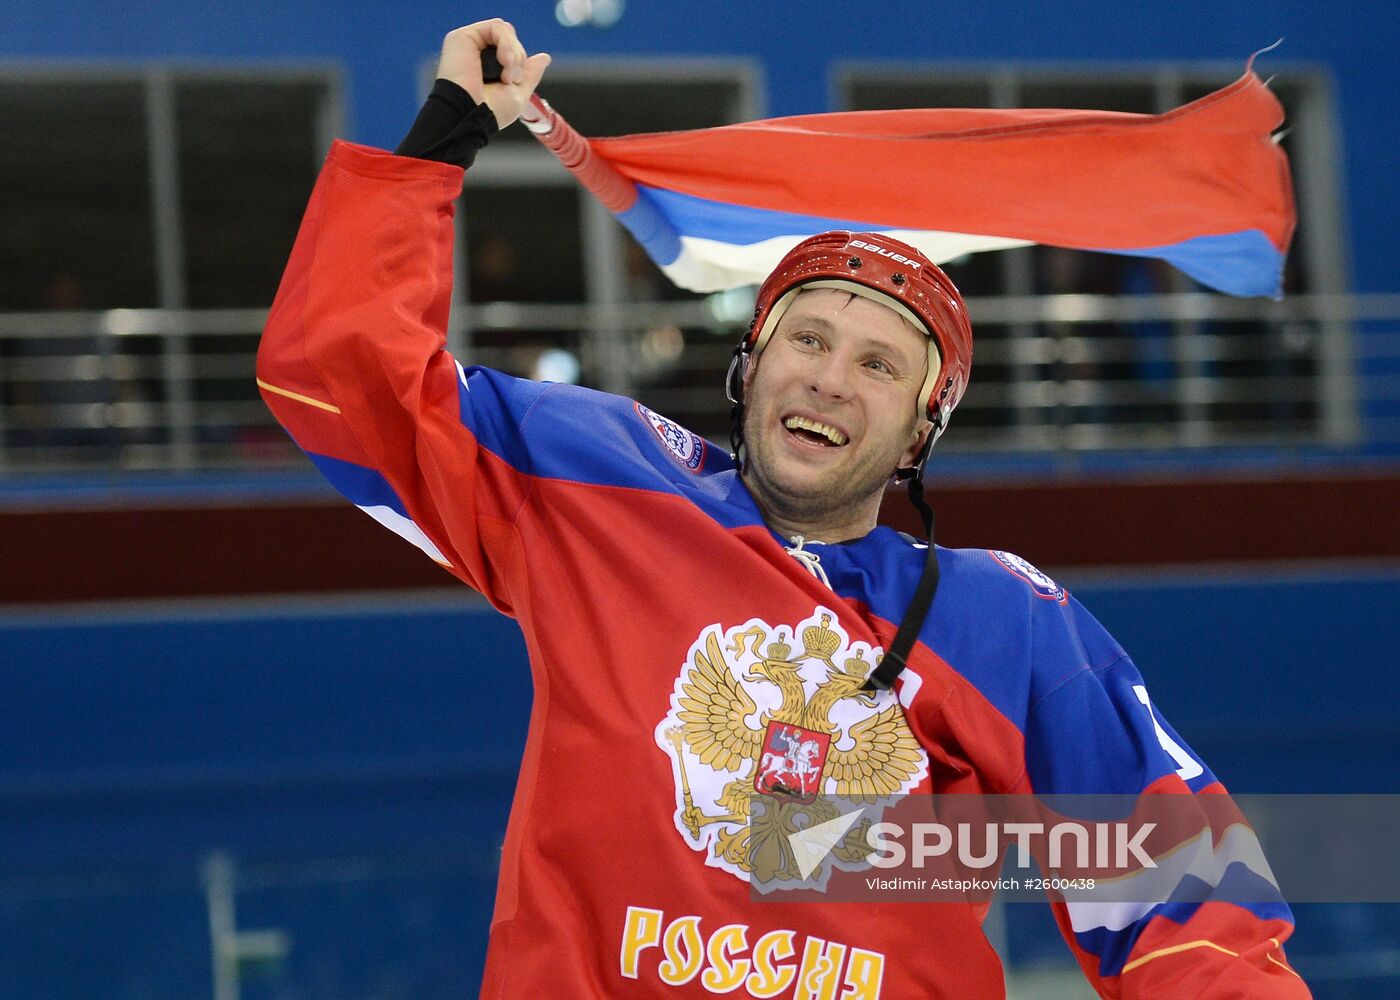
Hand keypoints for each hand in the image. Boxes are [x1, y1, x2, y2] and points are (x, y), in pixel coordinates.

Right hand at [436, 18, 550, 130]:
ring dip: (514, 54)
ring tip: (506, 75)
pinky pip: (497, 26)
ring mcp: (470, 45)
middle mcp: (478, 55)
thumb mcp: (518, 94)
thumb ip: (529, 74)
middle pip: (511, 39)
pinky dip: (507, 43)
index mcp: (488, 68)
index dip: (521, 63)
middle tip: (511, 80)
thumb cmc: (491, 113)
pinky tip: (504, 61)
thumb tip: (544, 58)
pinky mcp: (463, 37)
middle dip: (519, 60)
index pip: (512, 51)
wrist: (470, 116)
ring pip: (506, 31)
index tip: (516, 83)